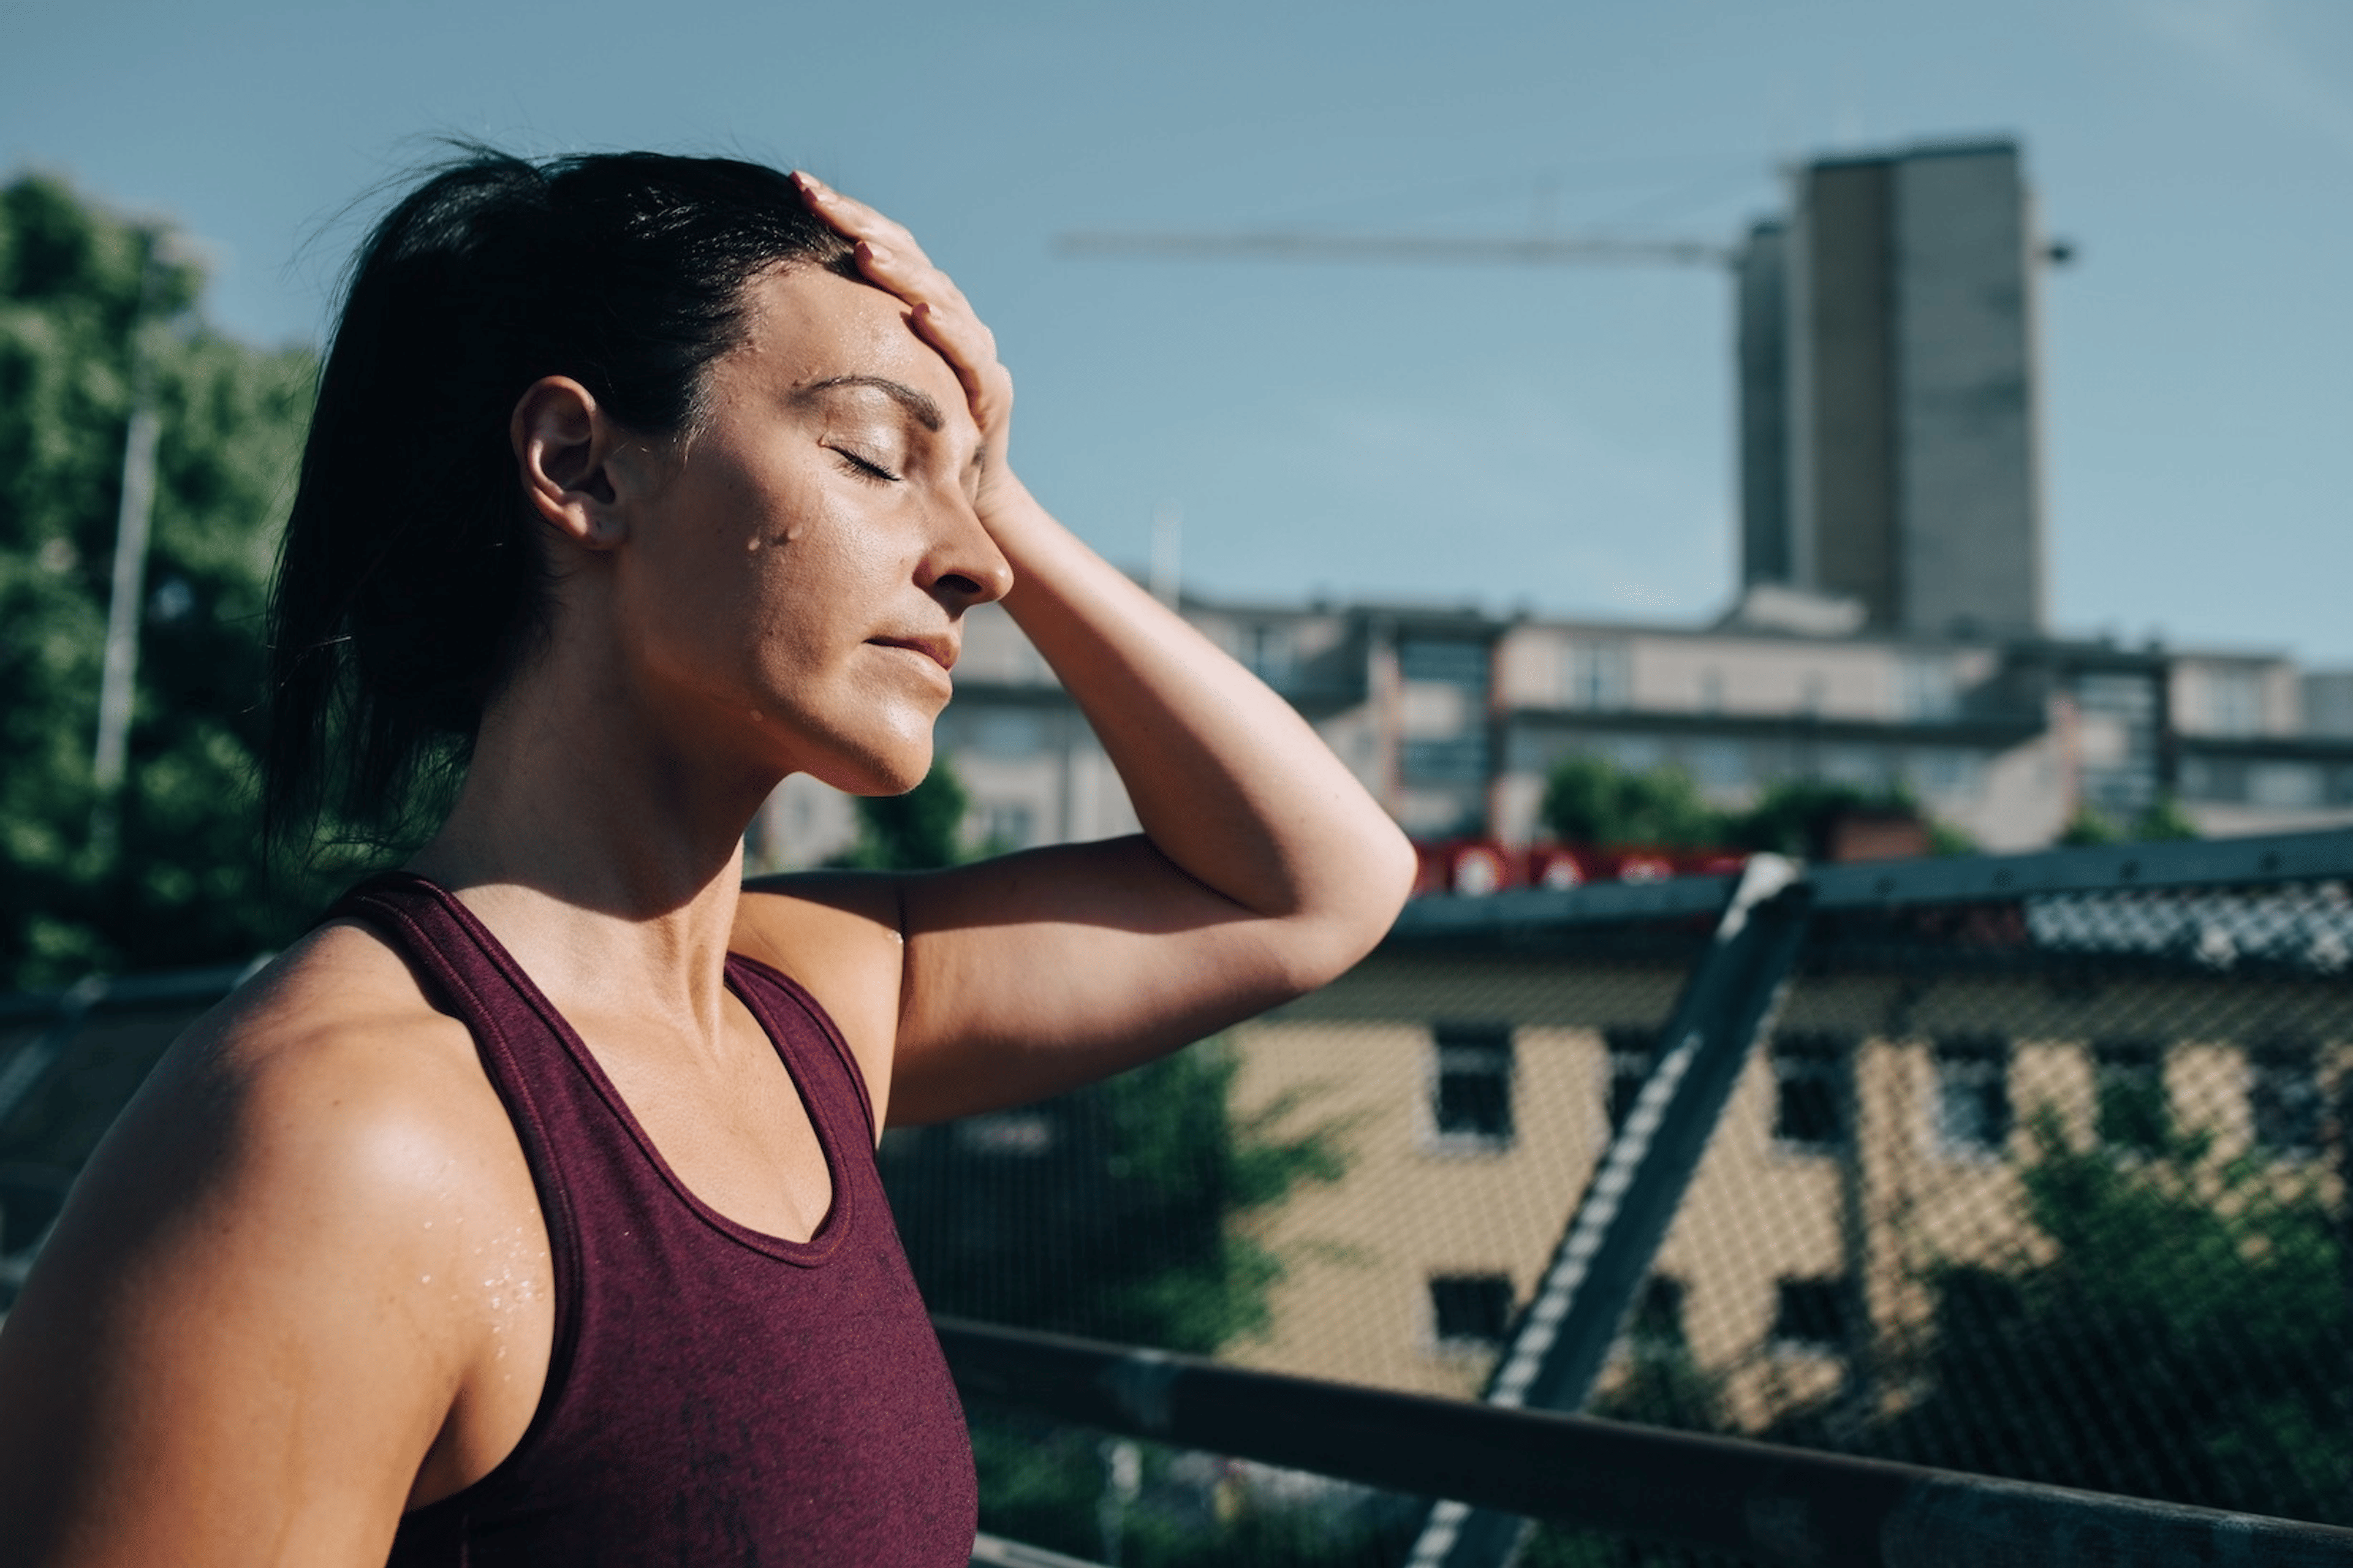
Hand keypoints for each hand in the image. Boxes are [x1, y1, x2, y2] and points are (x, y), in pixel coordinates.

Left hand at [793, 172, 1018, 512]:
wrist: (955, 501)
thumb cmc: (889, 444)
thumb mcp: (846, 388)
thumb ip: (816, 349)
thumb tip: (734, 313)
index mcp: (906, 308)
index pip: (876, 245)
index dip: (841, 213)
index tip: (797, 185)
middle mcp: (943, 318)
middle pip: (906, 256)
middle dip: (860, 224)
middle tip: (817, 198)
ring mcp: (971, 352)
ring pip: (939, 295)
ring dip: (902, 272)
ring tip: (863, 251)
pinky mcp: (991, 394)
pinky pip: (970, 355)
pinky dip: (948, 331)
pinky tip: (922, 314)